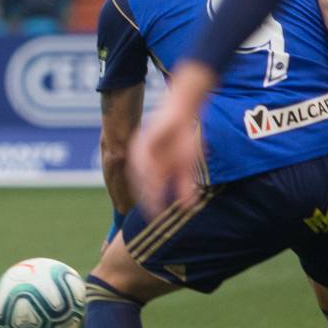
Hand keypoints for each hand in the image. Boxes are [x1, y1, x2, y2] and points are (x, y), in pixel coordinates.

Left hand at [129, 93, 204, 215]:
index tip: (155, 216)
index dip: (150, 202)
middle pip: (139, 183)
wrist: (183, 111)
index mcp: (151, 167)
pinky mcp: (143, 140)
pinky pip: (142, 157)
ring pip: (139, 172)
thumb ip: (184, 184)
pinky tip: (153, 179)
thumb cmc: (184, 137)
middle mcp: (142, 160)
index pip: (147, 188)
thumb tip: (188, 206)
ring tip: (152, 200)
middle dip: (145, 198)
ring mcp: (140, 150)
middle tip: (151, 212)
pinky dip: (147, 169)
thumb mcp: (186, 165)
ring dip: (145, 187)